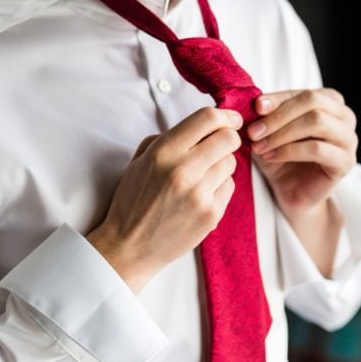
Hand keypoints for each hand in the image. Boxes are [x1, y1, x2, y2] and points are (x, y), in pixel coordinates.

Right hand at [86, 107, 241, 291]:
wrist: (129, 246)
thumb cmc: (134, 200)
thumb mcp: (141, 160)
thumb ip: (170, 138)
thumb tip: (206, 126)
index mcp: (163, 152)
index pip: (207, 119)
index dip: (224, 115)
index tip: (231, 119)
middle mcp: (183, 170)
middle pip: (227, 139)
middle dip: (228, 137)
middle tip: (222, 144)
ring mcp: (199, 194)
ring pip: (231, 162)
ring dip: (221, 163)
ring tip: (203, 174)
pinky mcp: (211, 214)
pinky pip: (229, 187)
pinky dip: (220, 186)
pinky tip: (202, 194)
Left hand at [248, 87, 357, 212]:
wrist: (291, 190)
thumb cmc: (282, 154)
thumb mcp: (271, 128)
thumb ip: (268, 112)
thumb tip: (259, 102)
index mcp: (330, 100)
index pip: (302, 93)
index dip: (277, 99)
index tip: (255, 108)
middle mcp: (345, 116)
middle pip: (313, 102)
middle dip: (279, 116)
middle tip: (253, 131)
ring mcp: (348, 139)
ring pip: (317, 122)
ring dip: (282, 133)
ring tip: (259, 145)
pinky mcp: (345, 162)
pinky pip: (317, 149)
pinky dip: (289, 151)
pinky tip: (271, 156)